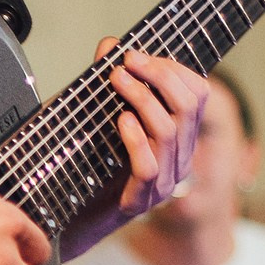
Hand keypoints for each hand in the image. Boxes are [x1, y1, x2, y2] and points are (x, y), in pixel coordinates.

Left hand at [99, 41, 206, 219]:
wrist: (66, 219)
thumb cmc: (85, 163)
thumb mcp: (98, 113)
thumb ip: (108, 82)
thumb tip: (110, 44)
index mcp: (179, 135)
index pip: (198, 93)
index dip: (172, 68)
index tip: (137, 54)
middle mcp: (179, 158)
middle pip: (188, 106)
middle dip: (158, 76)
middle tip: (126, 63)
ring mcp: (164, 182)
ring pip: (170, 131)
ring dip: (142, 99)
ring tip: (117, 82)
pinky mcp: (140, 201)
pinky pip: (149, 166)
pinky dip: (136, 138)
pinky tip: (120, 121)